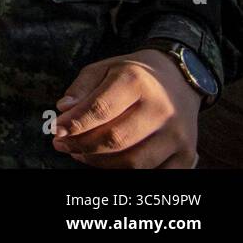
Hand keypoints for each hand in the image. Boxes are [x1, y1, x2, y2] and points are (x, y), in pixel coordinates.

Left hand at [52, 49, 201, 167]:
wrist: (179, 80)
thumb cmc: (133, 75)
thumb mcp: (104, 69)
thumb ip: (81, 88)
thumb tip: (63, 110)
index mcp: (137, 81)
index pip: (100, 109)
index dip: (74, 124)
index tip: (56, 130)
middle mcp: (161, 108)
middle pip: (115, 139)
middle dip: (82, 145)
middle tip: (62, 144)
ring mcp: (177, 135)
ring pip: (132, 162)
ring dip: (99, 162)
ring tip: (80, 153)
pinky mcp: (186, 154)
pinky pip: (152, 174)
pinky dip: (124, 172)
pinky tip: (107, 161)